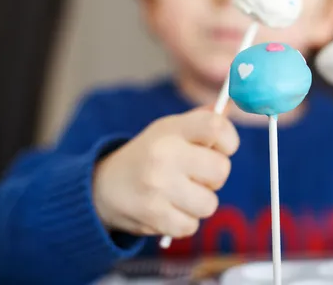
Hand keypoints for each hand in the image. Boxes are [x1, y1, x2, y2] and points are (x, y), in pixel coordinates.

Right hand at [92, 108, 239, 238]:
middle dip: (214, 176)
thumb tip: (230, 107)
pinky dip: (184, 221)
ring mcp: (158, 187)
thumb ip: (202, 120)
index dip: (229, 140)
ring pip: (210, 203)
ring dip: (200, 202)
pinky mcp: (154, 216)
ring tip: (181, 193)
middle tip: (196, 175)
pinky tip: (169, 209)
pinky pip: (192, 226)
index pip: (217, 127)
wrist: (103, 187)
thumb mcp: (170, 130)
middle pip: (221, 170)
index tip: (222, 147)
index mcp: (171, 129)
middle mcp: (164, 155)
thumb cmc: (149, 155)